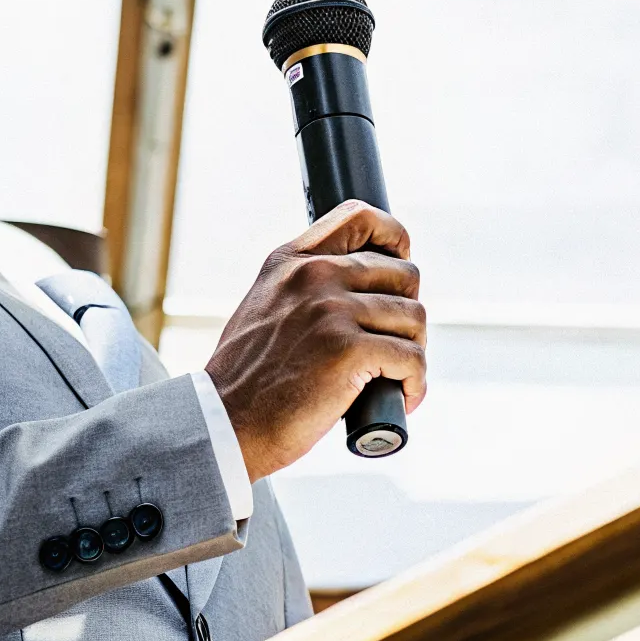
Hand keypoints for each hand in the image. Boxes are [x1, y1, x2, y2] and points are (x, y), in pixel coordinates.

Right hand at [204, 201, 425, 482]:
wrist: (224, 423)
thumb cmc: (249, 379)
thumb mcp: (265, 308)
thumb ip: (305, 288)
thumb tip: (365, 292)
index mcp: (291, 261)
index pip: (360, 216)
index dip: (394, 239)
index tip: (400, 268)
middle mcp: (313, 276)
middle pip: (405, 275)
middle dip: (407, 315)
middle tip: (394, 347)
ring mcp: (331, 310)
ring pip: (414, 318)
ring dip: (413, 353)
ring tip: (394, 377)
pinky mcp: (348, 349)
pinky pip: (412, 358)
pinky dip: (415, 383)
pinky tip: (401, 398)